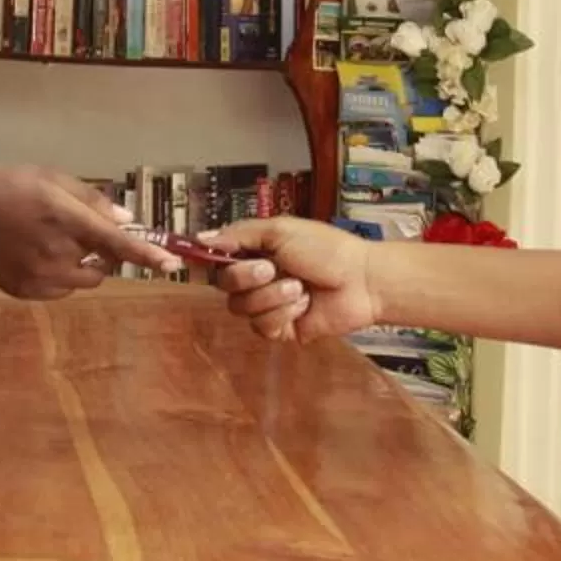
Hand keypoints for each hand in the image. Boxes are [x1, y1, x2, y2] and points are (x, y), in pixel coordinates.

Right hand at [0, 166, 169, 299]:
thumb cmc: (1, 189)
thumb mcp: (45, 177)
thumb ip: (89, 198)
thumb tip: (125, 218)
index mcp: (61, 216)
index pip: (114, 241)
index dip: (145, 253)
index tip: (172, 264)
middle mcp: (55, 251)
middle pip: (103, 259)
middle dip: (98, 246)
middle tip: (68, 225)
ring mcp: (42, 277)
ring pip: (87, 278)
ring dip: (83, 263)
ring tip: (48, 239)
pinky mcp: (30, 293)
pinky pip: (65, 289)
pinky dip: (62, 275)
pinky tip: (33, 254)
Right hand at [206, 217, 381, 340]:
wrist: (361, 280)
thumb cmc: (327, 249)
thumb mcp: (281, 230)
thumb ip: (240, 234)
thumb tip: (202, 238)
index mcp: (255, 252)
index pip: (217, 259)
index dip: (207, 261)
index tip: (199, 260)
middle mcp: (257, 279)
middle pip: (224, 286)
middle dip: (248, 277)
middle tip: (273, 269)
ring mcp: (268, 306)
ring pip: (242, 309)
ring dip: (271, 296)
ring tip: (299, 287)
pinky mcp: (281, 329)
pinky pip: (262, 327)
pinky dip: (283, 314)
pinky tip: (304, 305)